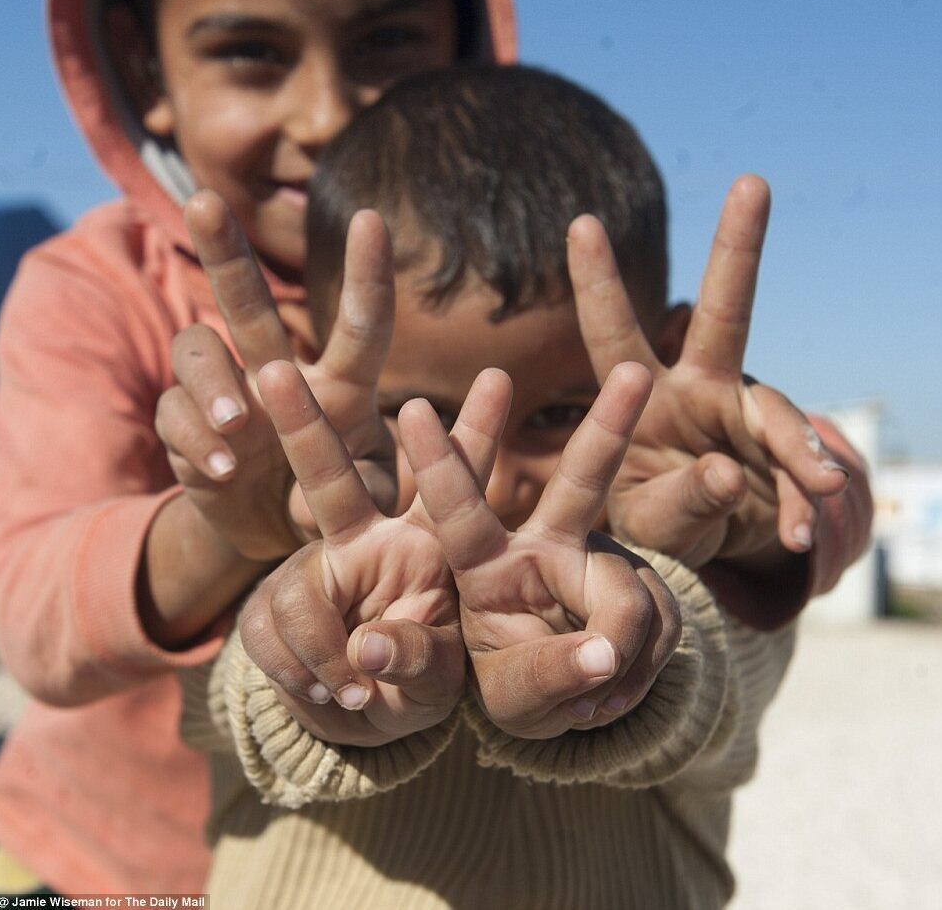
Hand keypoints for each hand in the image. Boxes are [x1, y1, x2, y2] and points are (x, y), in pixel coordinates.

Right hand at [154, 191, 395, 560]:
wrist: (279, 532)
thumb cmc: (336, 498)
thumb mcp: (369, 495)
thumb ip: (368, 485)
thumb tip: (348, 481)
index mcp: (339, 385)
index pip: (358, 324)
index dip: (365, 272)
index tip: (370, 217)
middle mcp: (277, 374)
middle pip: (248, 304)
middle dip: (226, 252)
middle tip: (205, 200)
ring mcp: (228, 397)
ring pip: (198, 350)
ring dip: (213, 380)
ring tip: (240, 421)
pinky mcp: (186, 430)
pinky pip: (176, 416)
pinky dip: (197, 439)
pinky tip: (224, 468)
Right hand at [238, 363, 511, 746]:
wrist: (360, 720)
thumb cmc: (415, 684)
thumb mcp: (439, 680)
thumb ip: (419, 660)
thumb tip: (366, 649)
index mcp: (427, 545)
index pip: (453, 484)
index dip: (473, 434)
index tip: (500, 377)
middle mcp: (368, 541)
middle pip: (329, 475)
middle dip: (300, 423)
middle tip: (273, 370)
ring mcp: (314, 570)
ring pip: (297, 591)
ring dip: (322, 652)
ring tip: (354, 696)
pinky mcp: (270, 606)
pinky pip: (266, 632)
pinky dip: (295, 674)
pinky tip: (319, 693)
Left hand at [400, 361, 681, 739]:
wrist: (569, 704)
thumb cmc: (517, 687)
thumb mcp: (509, 697)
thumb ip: (537, 676)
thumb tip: (601, 654)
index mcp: (485, 564)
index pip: (460, 511)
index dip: (438, 462)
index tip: (412, 408)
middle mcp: (547, 545)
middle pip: (583, 480)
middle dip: (610, 424)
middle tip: (638, 374)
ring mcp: (603, 561)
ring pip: (630, 596)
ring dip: (618, 659)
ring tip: (590, 701)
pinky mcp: (647, 585)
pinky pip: (665, 623)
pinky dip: (645, 671)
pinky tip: (616, 688)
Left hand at [567, 175, 848, 569]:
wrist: (707, 550)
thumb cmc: (654, 523)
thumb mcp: (649, 524)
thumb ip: (675, 504)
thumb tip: (722, 472)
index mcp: (637, 396)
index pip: (612, 333)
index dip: (598, 282)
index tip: (580, 222)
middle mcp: (693, 388)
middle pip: (720, 314)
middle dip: (736, 250)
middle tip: (752, 182)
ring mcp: (741, 412)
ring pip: (776, 411)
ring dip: (797, 450)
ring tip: (816, 490)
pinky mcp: (780, 446)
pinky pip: (798, 469)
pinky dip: (800, 501)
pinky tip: (796, 532)